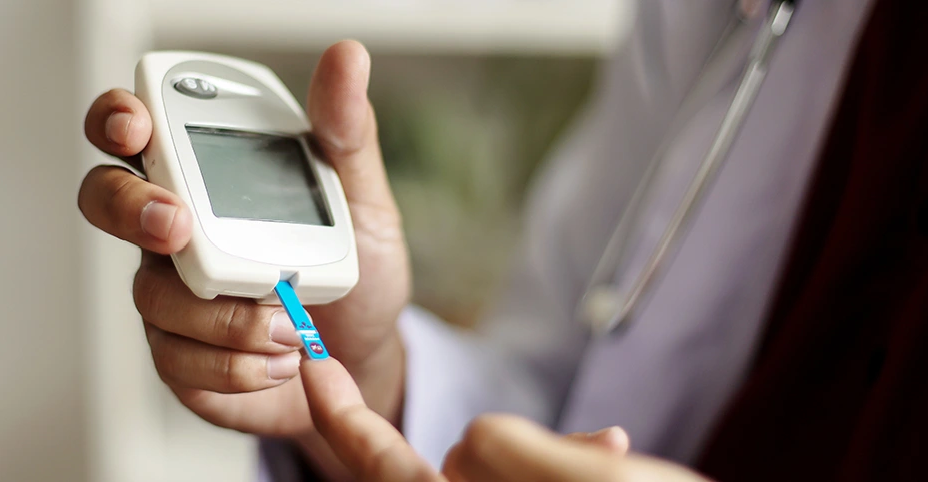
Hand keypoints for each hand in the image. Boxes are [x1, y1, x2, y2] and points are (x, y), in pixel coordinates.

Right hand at [76, 40, 409, 439]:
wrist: (367, 355)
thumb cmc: (357, 270)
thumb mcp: (363, 198)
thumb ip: (345, 133)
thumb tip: (346, 61)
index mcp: (209, 175)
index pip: (139, 131)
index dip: (117, 119)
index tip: (137, 128)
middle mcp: (177, 229)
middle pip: (106, 199)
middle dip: (130, 208)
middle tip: (178, 227)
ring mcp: (173, 292)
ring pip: (151, 291)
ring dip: (217, 312)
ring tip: (284, 322)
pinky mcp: (181, 355)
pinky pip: (176, 358)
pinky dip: (230, 364)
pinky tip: (275, 360)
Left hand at [301, 358, 711, 481]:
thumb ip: (512, 456)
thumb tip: (466, 444)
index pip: (380, 469)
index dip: (339, 415)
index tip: (313, 365)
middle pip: (424, 475)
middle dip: (434, 436)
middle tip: (404, 390)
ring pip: (485, 478)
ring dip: (529, 454)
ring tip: (610, 449)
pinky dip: (557, 465)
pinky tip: (614, 452)